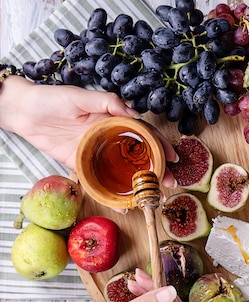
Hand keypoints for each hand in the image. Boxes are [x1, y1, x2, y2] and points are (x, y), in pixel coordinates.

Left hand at [0, 76, 176, 185]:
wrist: (24, 112)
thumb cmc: (53, 99)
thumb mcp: (81, 96)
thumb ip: (107, 102)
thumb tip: (133, 113)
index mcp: (113, 119)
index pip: (143, 133)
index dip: (159, 144)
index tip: (172, 157)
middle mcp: (108, 137)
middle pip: (137, 156)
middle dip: (155, 169)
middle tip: (168, 184)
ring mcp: (96, 153)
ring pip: (122, 171)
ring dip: (137, 185)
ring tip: (150, 198)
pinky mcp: (81, 165)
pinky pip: (99, 181)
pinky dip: (110, 194)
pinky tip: (122, 205)